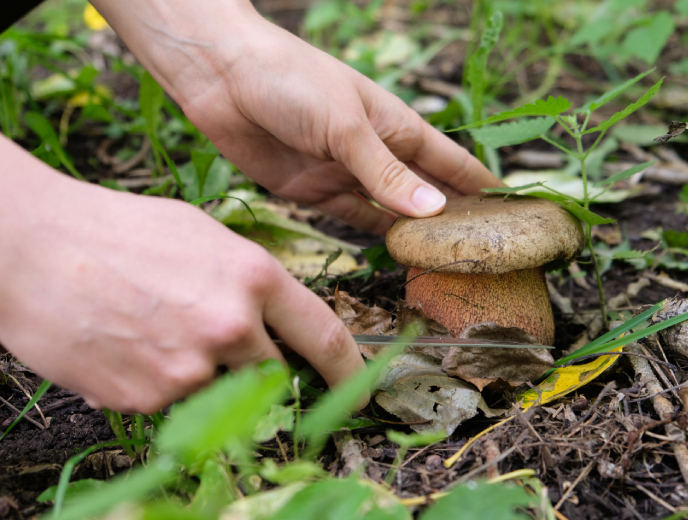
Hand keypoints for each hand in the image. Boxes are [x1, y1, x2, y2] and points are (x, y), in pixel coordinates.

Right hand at [0, 138, 364, 412]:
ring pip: (218, 389)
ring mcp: (190, 367)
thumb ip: (247, 280)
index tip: (358, 388)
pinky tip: (126, 344)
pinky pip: (170, 401)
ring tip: (154, 329)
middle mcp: (231, 327)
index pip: (325, 336)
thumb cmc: (117, 231)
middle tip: (218, 347)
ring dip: (198, 371)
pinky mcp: (147, 397)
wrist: (34, 248)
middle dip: (256, 369)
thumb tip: (271, 318)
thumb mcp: (203, 235)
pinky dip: (155, 382)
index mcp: (253, 278)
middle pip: (273, 373)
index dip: (348, 371)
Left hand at [91, 0, 503, 234]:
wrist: (220, 75)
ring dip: (416, 234)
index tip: (515, 210)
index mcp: (396, 126)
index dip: (482, 184)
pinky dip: (376, 236)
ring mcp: (347, 174)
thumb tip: (435, 212)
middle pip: (426, 193)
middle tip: (487, 250)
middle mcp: (377, 153)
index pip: (452, 162)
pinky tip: (398, 253)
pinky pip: (354, 219)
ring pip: (392, 212)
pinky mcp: (314, 191)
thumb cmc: (291, 79)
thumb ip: (387, 173)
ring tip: (448, 262)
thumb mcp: (346, 125)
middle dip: (454, 218)